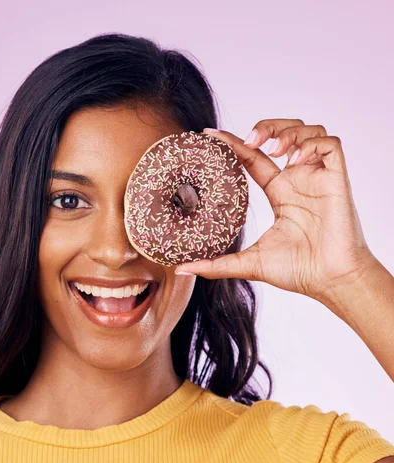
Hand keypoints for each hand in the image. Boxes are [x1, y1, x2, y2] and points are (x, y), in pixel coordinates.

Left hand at [175, 119, 377, 301]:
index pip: (254, 158)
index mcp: (279, 194)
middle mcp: (298, 181)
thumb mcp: (248, 263)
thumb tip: (179, 268)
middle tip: (251, 140)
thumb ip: (214, 264)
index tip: (210, 134)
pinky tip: (295, 160)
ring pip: (308, 132)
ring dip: (288, 131)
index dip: (235, 143)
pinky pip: (330, 144)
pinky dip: (310, 144)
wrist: (330, 281)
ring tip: (274, 149)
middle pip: (282, 135)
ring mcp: (317, 178)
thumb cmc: (297, 272)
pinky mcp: (336, 178)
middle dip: (265, 127)